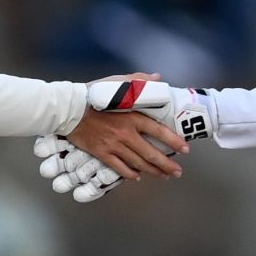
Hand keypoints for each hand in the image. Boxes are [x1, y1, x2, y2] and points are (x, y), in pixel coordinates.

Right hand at [41, 80, 215, 201]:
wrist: (69, 109)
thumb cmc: (93, 94)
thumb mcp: (117, 82)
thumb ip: (139, 80)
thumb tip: (158, 78)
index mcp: (133, 116)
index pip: (159, 132)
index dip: (174, 142)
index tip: (186, 149)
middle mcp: (126, 134)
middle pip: (151, 153)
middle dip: (167, 165)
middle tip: (177, 172)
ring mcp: (114, 146)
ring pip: (138, 163)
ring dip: (153, 171)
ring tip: (164, 176)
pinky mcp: (102, 153)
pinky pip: (119, 168)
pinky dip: (130, 174)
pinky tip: (138, 177)